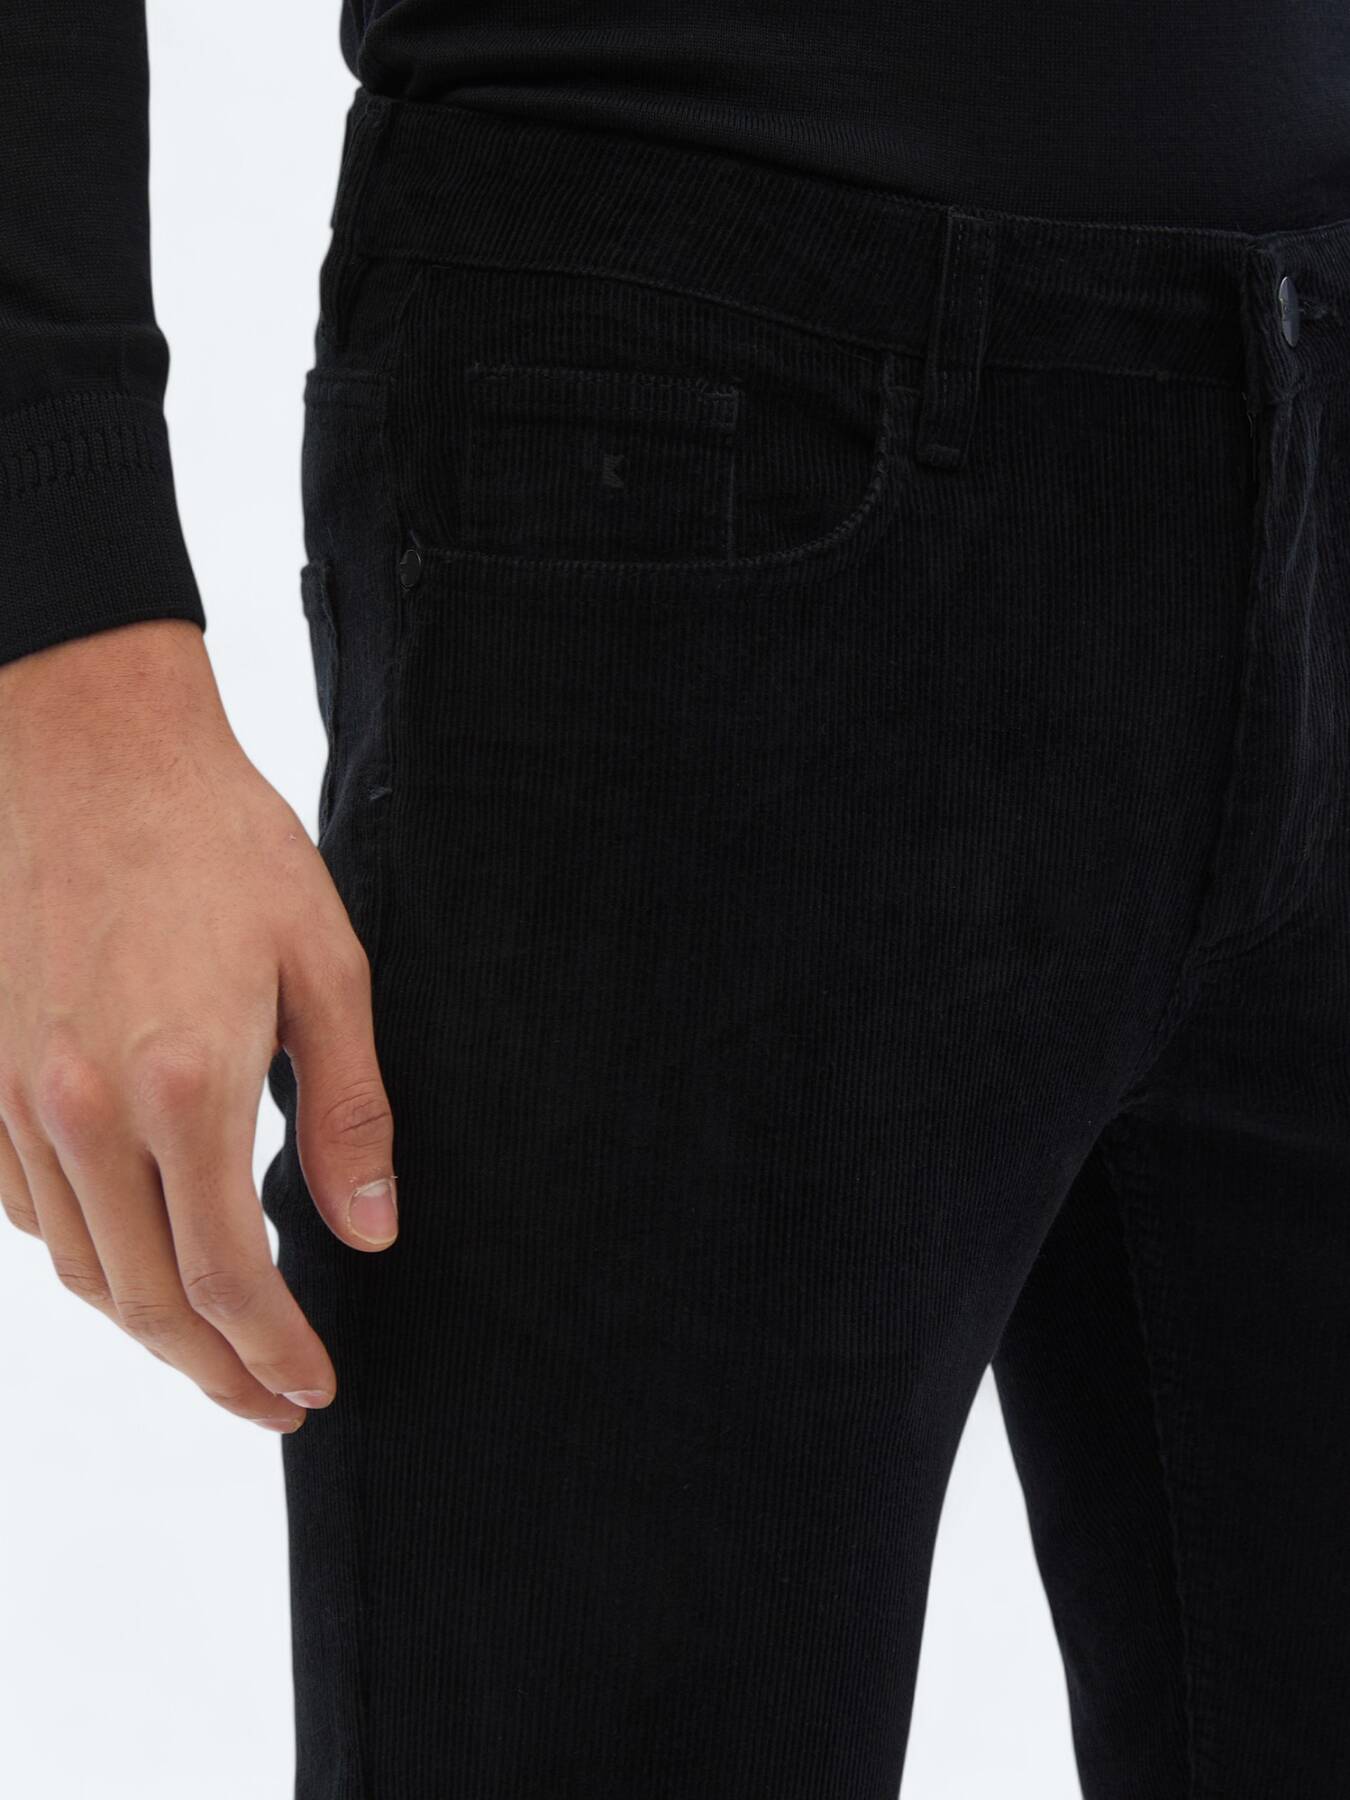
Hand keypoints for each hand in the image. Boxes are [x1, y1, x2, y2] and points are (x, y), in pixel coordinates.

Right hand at [0, 619, 395, 1431]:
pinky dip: (89, 1258)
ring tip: (216, 1350)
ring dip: (151, 1329)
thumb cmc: (222, 844)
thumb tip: (370, 1234)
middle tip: (272, 1404)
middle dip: (215, 1373)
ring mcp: (17, 1100)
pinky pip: (29, 1213)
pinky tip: (139, 1257)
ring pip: (81, 1270)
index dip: (274, 1353)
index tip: (315, 1389)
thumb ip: (347, 1110)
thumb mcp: (324, 966)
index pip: (231, 1277)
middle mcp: (83, 1111)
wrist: (88, 751)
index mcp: (184, 1086)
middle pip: (147, 1301)